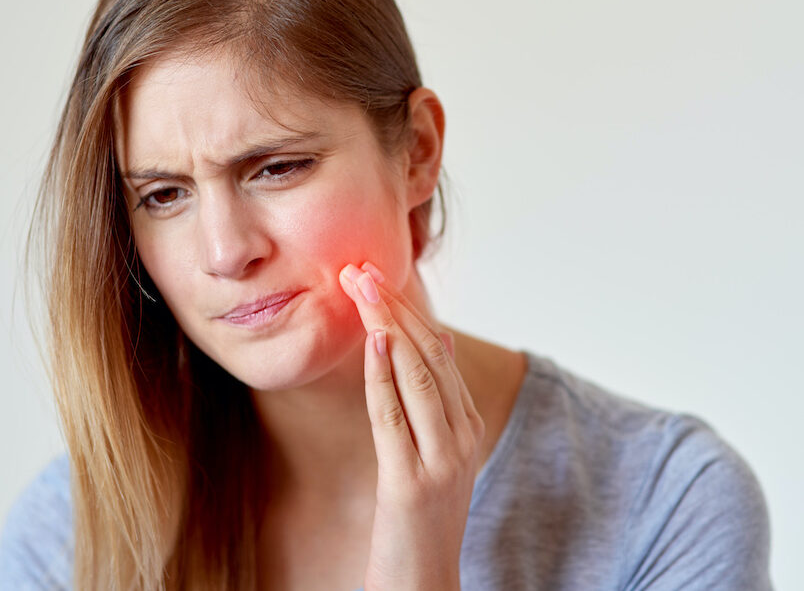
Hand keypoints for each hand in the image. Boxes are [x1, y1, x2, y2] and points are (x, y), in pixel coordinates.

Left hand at [338, 262, 484, 590]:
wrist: (424, 582)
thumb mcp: (431, 449)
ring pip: (416, 374)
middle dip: (394, 306)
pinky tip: (373, 340)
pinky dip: (383, 374)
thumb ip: (431, 398)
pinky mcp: (412, 481)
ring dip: (386, 325)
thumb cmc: (419, 514)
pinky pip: (394, 416)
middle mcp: (462, 434)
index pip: (438, 350)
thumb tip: (429, 338)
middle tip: (362, 268)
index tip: (377, 274)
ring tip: (360, 287)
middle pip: (429, 353)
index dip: (408, 307)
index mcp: (466, 422)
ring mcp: (442, 458)